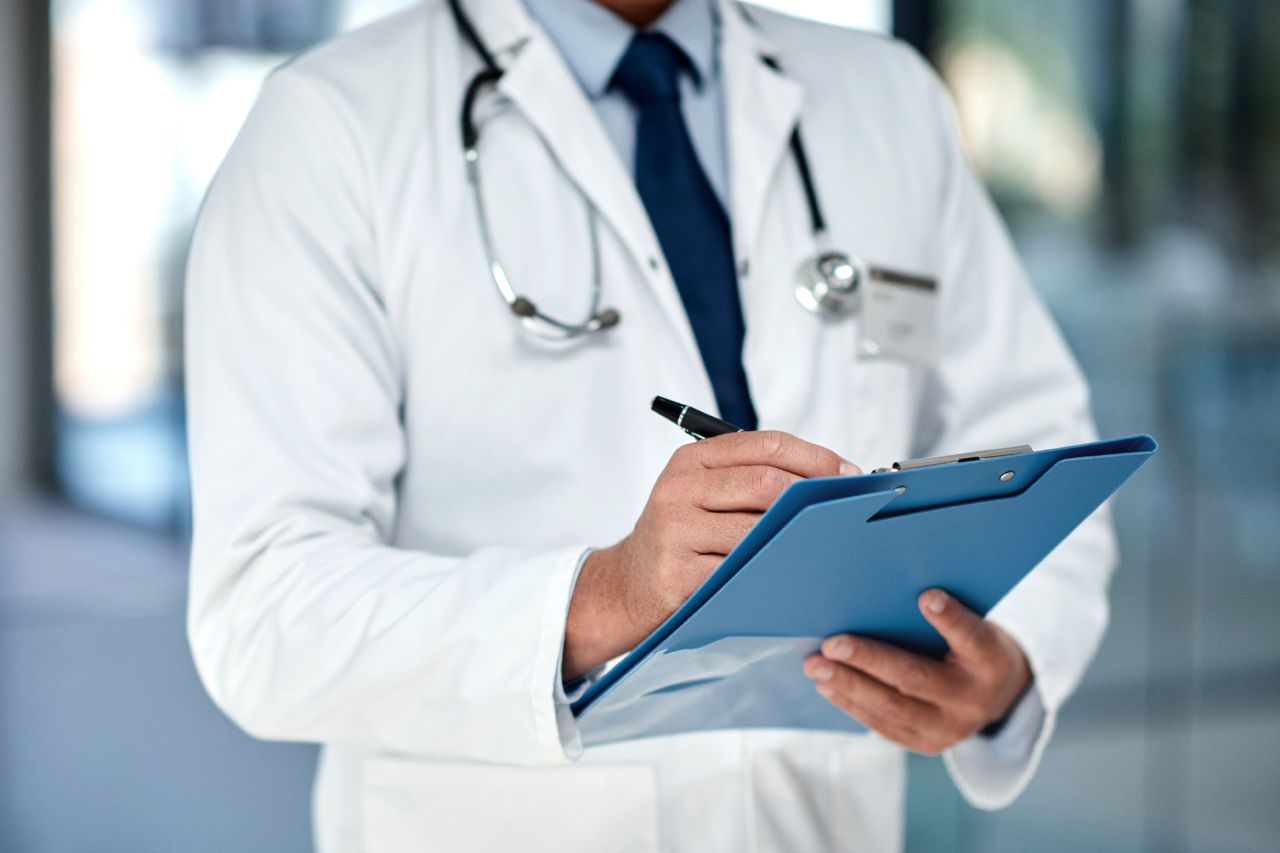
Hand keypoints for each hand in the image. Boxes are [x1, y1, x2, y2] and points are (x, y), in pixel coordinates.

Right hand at [564, 431, 860, 678]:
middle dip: (814, 498)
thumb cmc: (680, 535)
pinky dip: (773, 573)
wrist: (627, 584)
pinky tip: (793, 575)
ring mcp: (676, 533)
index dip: (816, 458)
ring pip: (757, 531)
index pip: (766, 445)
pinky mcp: (678, 576)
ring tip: (827, 545)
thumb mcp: (700, 492)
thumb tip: (832, 479)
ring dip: (799, 539)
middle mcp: (679, 490)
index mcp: (690, 461)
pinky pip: (740, 573)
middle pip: (766, 484)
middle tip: (845, 513)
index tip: (849, 474)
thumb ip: (750, 477)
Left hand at [803, 589, 1030, 753]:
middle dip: (868, 660)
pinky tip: (827, 686)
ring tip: (816, 666)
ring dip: (848, 685)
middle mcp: (972, 699)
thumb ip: (941, 616)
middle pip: (916, 678)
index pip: (971, 637)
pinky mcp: (927, 744)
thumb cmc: (968, 646)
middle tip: (831, 644)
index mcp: (990, 661)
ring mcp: (950, 728)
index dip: (950, 619)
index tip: (926, 596)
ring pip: (892, 708)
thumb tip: (881, 595)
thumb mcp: (972, 626)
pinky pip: (883, 725)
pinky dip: (852, 703)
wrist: (993, 696)